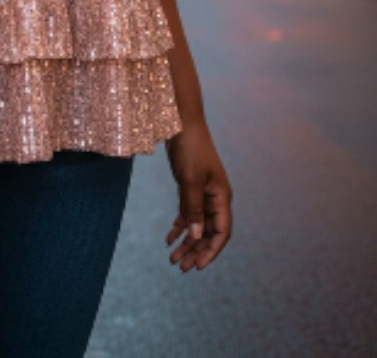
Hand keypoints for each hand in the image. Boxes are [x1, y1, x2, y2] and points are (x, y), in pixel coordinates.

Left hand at [164, 119, 231, 271]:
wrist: (181, 122)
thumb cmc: (190, 148)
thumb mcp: (190, 180)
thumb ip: (193, 209)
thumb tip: (196, 237)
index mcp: (221, 197)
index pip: (222, 232)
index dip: (211, 251)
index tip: (197, 266)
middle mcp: (215, 198)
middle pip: (208, 232)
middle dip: (195, 251)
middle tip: (180, 267)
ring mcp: (203, 193)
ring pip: (196, 225)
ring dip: (185, 242)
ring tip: (172, 258)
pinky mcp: (190, 187)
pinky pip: (187, 213)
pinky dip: (179, 226)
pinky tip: (168, 238)